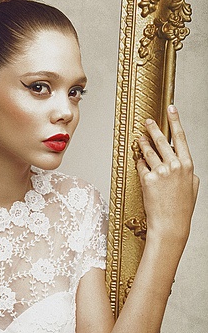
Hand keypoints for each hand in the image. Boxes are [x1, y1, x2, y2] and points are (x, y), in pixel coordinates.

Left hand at [137, 105, 198, 244]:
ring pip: (148, 152)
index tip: (170, 108)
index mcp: (187, 165)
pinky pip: (141, 166)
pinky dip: (140, 163)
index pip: (180, 137)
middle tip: (147, 121)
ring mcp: (160, 172)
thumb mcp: (192, 187)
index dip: (175, 120)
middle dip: (153, 128)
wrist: (170, 224)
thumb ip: (187, 172)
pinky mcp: (147, 179)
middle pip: (161, 141)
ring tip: (139, 138)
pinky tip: (140, 162)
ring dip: (143, 143)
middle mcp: (174, 166)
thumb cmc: (182, 208)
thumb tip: (183, 162)